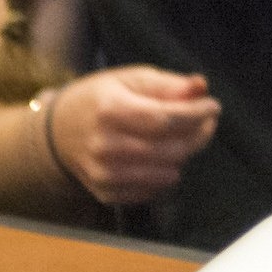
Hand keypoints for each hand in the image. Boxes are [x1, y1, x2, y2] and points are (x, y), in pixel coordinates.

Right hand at [48, 66, 221, 204]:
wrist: (58, 131)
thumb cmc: (101, 98)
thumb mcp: (131, 79)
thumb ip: (168, 85)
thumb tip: (201, 87)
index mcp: (110, 110)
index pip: (164, 119)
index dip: (196, 114)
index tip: (213, 106)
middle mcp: (104, 145)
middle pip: (170, 148)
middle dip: (198, 134)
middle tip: (206, 121)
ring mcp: (103, 173)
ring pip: (166, 172)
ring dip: (185, 154)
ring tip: (185, 137)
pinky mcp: (105, 192)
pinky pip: (152, 190)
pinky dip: (166, 174)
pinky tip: (164, 157)